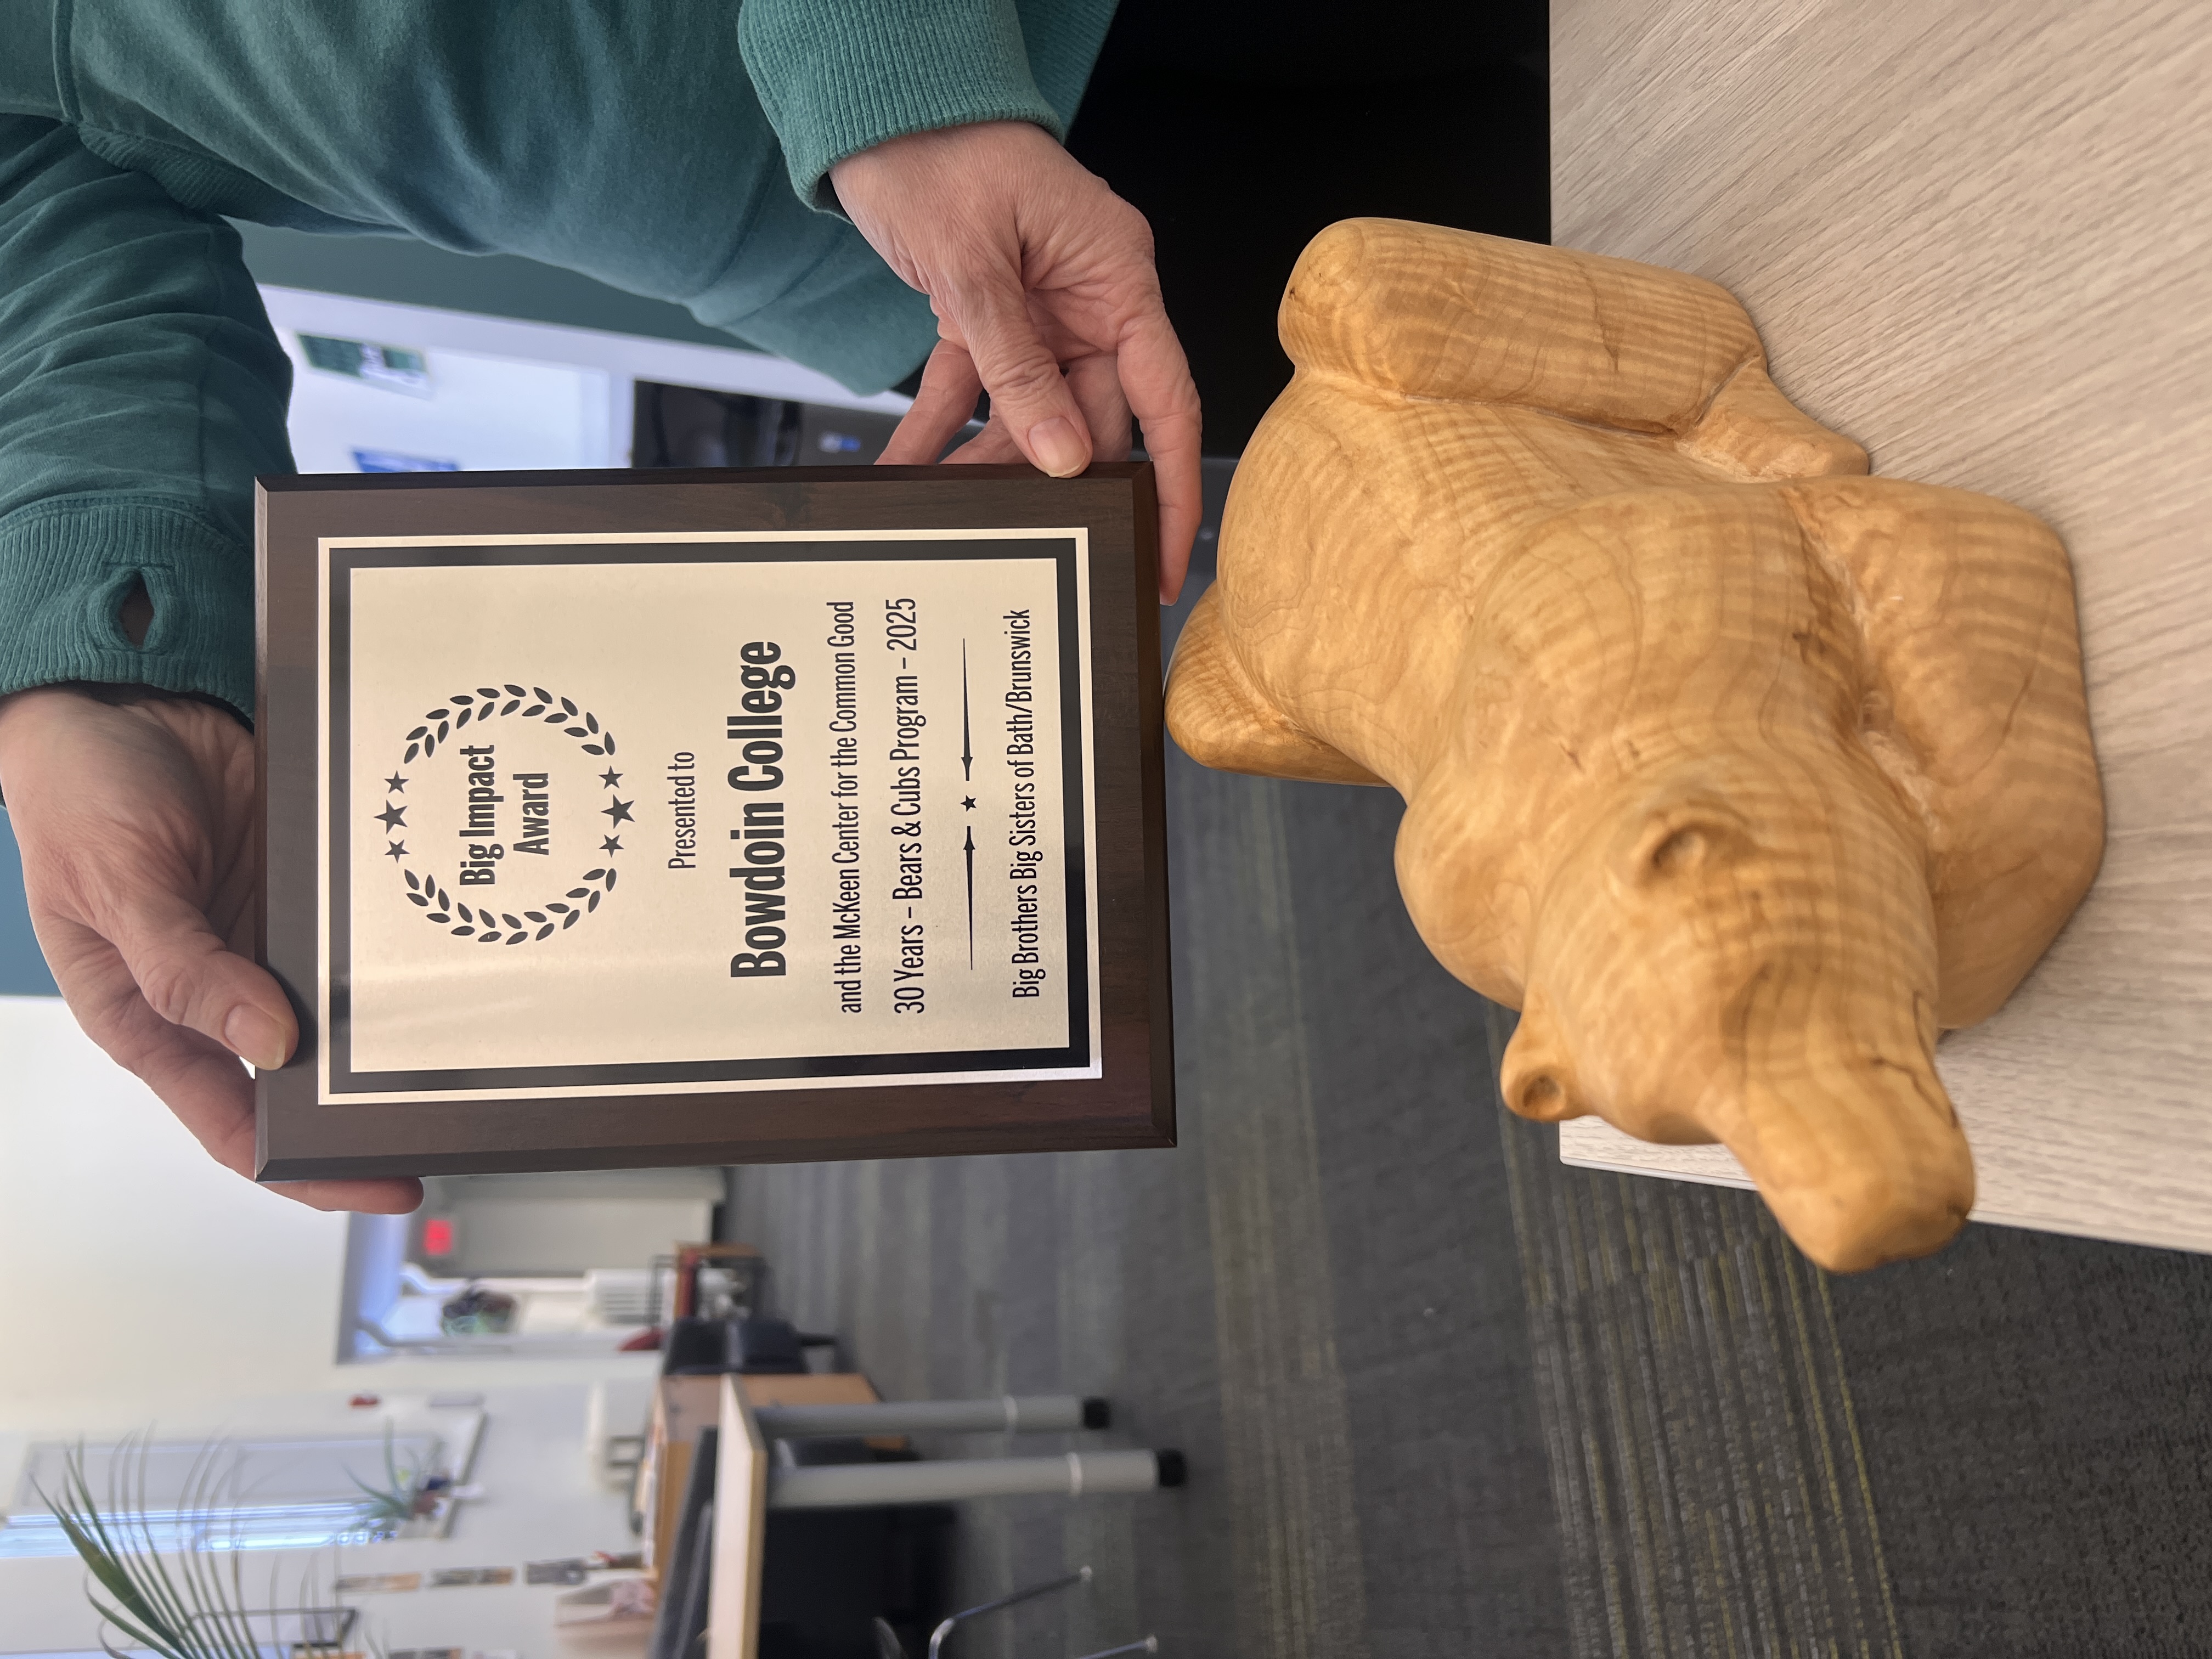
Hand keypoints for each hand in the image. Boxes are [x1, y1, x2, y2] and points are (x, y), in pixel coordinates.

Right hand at [0, 686, 419, 1213]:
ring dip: (393, 1025)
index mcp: (153, 1019)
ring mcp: (266, 940)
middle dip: (370, 1102)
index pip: (239, 1125)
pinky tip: (442, 955)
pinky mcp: (304, 890)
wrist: (115, 697)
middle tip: (450, 1118)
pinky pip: (355, 933)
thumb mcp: (116, 889)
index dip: (310, 1167)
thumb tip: (269, 1044)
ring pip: (342, 1007)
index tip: (382, 1181)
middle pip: (307, 1076)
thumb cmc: (77, 794)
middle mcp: (218, 991)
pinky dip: (393, 947)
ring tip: (466, 1048)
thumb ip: (184, 973)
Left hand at [832, 121, 1203, 602]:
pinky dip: (941, 429)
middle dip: (1053, 481)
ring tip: (944, 504)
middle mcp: (1087, 301)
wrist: (881, 110)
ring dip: (988, 462)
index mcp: (1116, 277)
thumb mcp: (976, 264)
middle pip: (1091, 418)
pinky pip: (971, 391)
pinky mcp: (985, 318)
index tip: (1169, 548)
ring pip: (1030, 416)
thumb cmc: (942, 153)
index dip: (1174, 480)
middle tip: (1022, 535)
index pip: (1166, 398)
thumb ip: (1016, 366)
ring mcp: (1039, 314)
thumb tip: (1062, 456)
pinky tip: (909, 468)